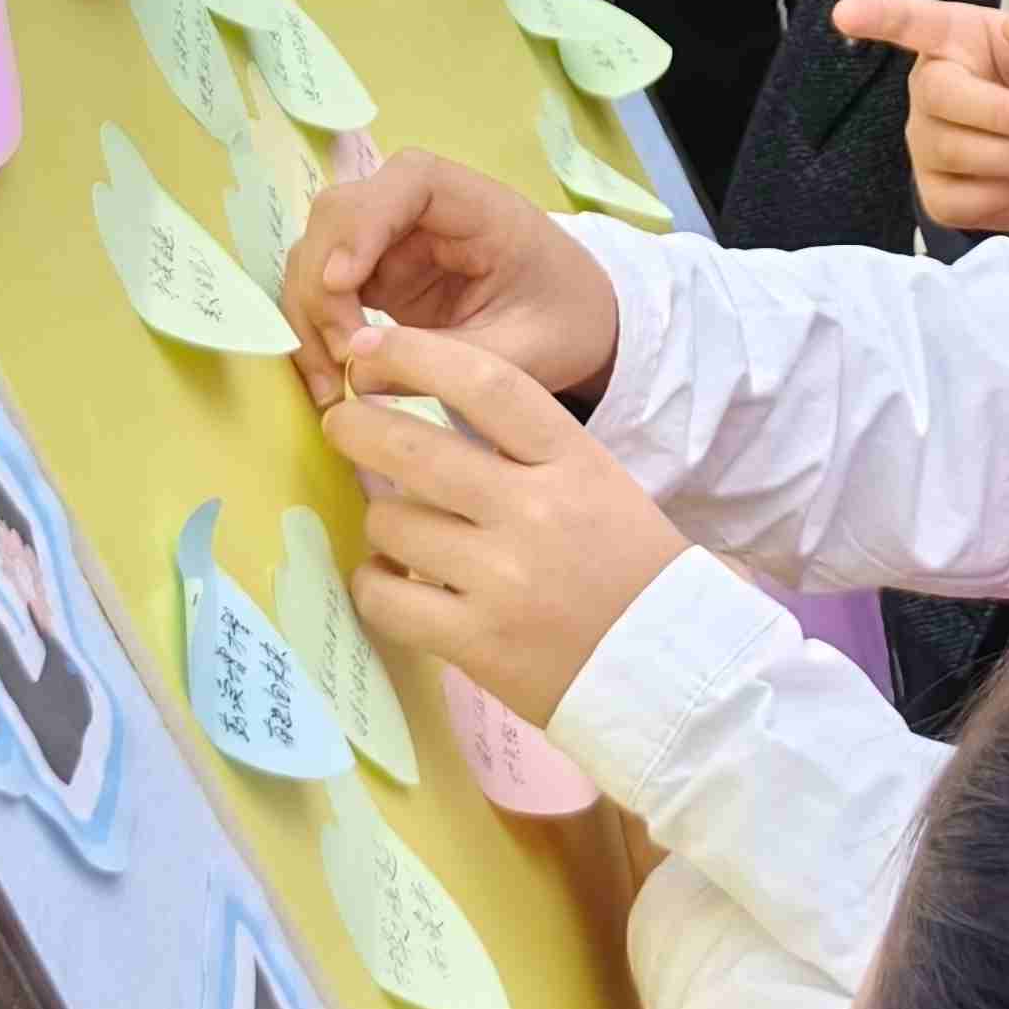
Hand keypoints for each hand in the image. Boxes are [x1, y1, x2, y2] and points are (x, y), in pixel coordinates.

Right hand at [281, 147, 620, 414]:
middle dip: (324, 282)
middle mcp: (426, 211)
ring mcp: (395, 241)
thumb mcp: (525, 354)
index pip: (409, 179)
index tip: (343, 282)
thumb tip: (357, 370)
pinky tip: (329, 380)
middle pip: (343, 213)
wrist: (578, 327)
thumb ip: (450, 361)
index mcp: (481, 206)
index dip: (365, 221)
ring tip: (333, 383)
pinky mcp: (379, 275)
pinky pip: (324, 289)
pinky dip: (315, 329)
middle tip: (343, 357)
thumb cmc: (564, 324)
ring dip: (310, 312)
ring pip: (319, 251)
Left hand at [326, 323, 689, 728]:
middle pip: (415, 448)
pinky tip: (388, 578)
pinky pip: (386, 597)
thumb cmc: (628, 564)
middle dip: (357, 426)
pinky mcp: (476, 641)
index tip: (371, 344)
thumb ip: (521, 449)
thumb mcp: (594, 480)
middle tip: (340, 422)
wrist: (668, 664)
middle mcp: (534, 511)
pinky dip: (374, 582)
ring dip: (381, 519)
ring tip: (398, 527)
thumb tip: (415, 424)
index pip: (485, 383)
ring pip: (392, 522)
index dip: (415, 353)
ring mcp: (502, 579)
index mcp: (573, 460)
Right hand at [831, 0, 1008, 262]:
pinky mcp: (938, 194)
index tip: (846, 13)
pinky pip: (962, 200)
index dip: (879, 15)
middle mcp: (931, 87)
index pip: (910, 22)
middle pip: (940, 97)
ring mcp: (928, 142)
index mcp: (956, 38)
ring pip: (954, 152)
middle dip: (1002, 113)